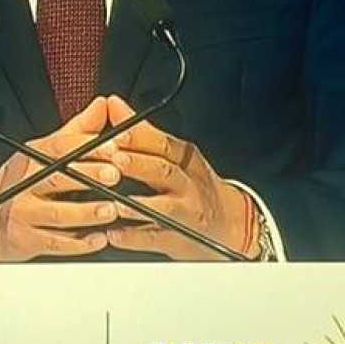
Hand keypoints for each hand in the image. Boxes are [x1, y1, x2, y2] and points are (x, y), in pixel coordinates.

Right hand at [0, 97, 124, 261]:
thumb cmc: (18, 184)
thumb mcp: (41, 153)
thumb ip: (76, 132)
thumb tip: (102, 106)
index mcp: (31, 158)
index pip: (58, 147)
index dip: (86, 146)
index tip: (112, 147)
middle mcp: (25, 184)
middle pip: (57, 178)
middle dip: (88, 175)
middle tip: (115, 175)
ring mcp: (24, 213)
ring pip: (58, 214)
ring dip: (86, 213)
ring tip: (111, 210)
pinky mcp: (26, 241)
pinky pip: (55, 243)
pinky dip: (78, 244)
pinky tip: (98, 239)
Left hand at [99, 95, 255, 259]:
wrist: (231, 223)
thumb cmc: (195, 184)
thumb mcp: (176, 154)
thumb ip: (142, 132)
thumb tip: (113, 104)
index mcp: (185, 159)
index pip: (163, 144)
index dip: (140, 139)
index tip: (117, 134)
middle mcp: (187, 184)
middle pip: (164, 171)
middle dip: (139, 165)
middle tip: (114, 160)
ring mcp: (185, 212)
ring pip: (163, 207)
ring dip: (138, 204)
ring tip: (114, 204)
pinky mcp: (179, 239)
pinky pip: (155, 238)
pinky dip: (134, 238)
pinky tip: (114, 235)